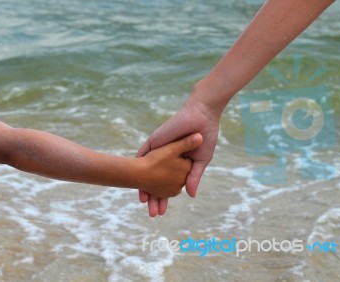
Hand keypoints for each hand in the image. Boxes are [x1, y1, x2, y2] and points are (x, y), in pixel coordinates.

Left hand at [137, 89, 221, 215]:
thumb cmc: (204, 137)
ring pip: (147, 171)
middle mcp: (165, 159)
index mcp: (177, 163)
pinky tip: (134, 180)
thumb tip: (190, 195)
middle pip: (155, 181)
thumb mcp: (200, 161)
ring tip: (143, 201)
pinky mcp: (155, 142)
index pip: (167, 185)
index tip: (161, 212)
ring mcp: (158, 150)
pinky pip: (143, 154)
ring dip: (144, 186)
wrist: (202, 117)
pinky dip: (138, 166)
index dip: (164, 198)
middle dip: (154, 197)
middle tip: (152, 213)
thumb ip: (193, 177)